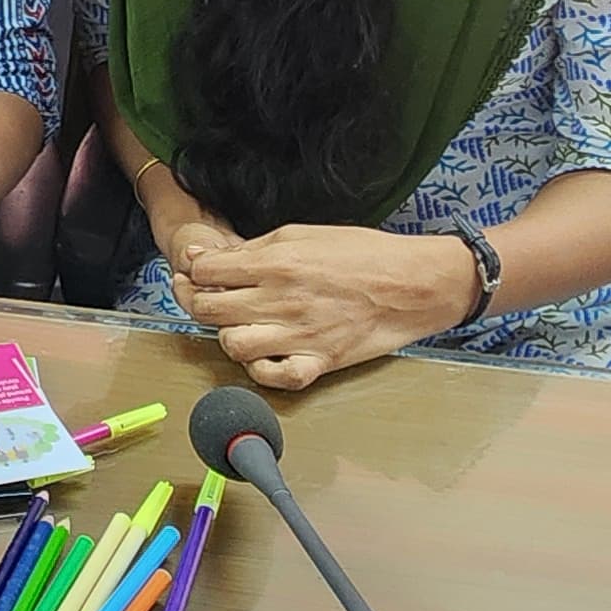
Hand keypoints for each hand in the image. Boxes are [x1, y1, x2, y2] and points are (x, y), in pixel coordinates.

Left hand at [168, 223, 475, 391]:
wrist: (414, 284)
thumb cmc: (365, 253)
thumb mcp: (304, 233)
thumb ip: (255, 248)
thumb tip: (212, 259)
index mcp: (277, 263)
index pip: (207, 272)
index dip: (195, 272)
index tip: (199, 272)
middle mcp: (281, 300)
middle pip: (208, 310)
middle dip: (198, 302)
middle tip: (205, 297)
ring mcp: (299, 335)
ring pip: (232, 346)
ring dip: (228, 336)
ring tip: (239, 325)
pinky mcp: (318, 362)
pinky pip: (273, 377)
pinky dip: (261, 369)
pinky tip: (265, 354)